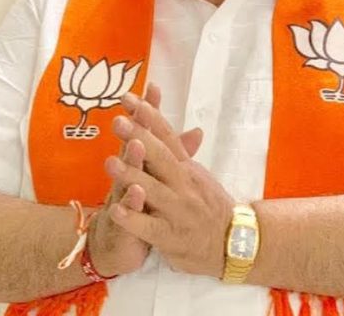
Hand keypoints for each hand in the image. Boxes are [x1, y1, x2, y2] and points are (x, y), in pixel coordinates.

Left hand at [104, 89, 234, 278]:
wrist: (233, 244)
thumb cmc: (210, 208)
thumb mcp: (199, 177)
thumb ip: (187, 154)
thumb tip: (193, 128)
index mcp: (187, 168)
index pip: (168, 137)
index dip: (150, 117)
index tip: (130, 99)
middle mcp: (183, 185)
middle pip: (160, 157)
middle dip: (139, 138)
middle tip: (118, 121)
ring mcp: (177, 211)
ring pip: (153, 190)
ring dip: (131, 176)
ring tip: (110, 162)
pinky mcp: (170, 237)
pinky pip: (148, 227)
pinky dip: (132, 219)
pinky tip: (115, 211)